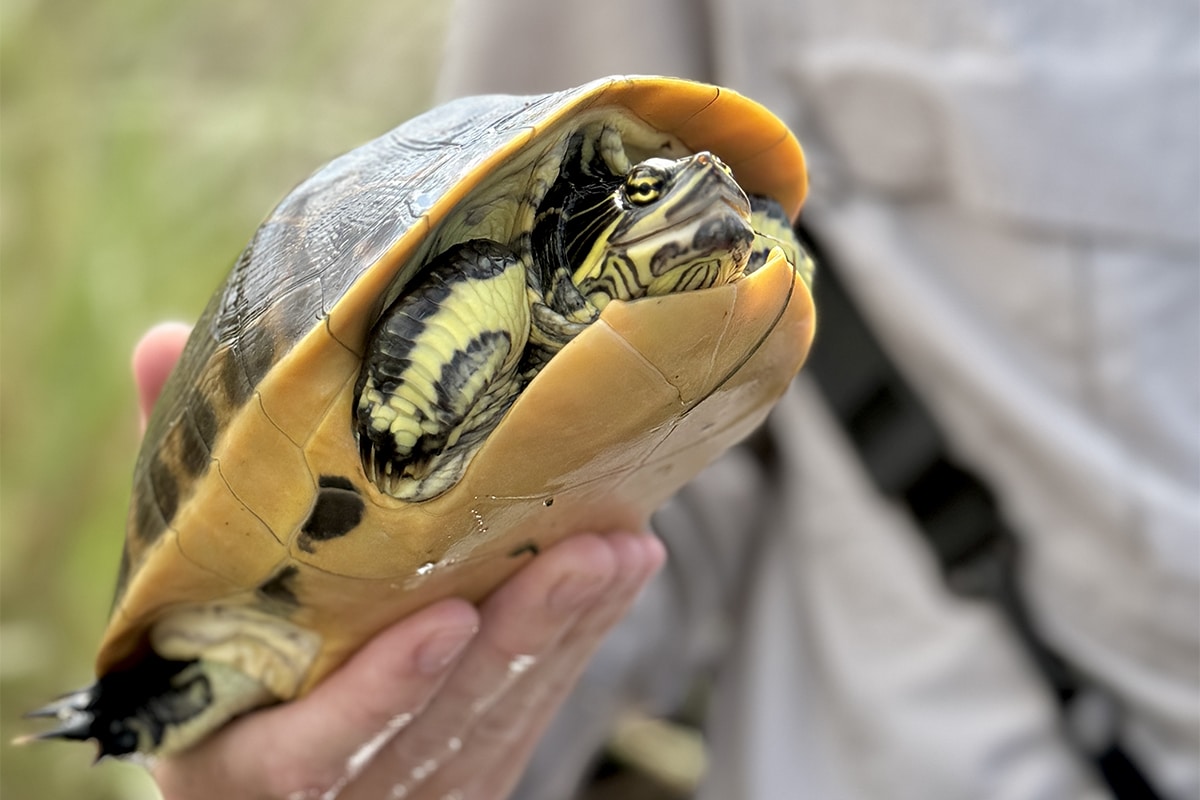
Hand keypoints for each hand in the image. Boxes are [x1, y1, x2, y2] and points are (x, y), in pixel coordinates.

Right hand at [133, 323, 665, 799]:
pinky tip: (628, 566)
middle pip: (443, 730)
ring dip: (570, 630)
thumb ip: (182, 489)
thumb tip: (158, 342)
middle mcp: (338, 791)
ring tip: (621, 545)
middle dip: (520, 641)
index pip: (310, 753)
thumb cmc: (214, 661)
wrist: (265, 770)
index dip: (379, 694)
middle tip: (584, 553)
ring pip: (504, 718)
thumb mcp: (185, 597)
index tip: (446, 620)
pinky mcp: (475, 766)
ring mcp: (417, 787)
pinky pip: (537, 707)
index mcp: (238, 759)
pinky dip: (585, 635)